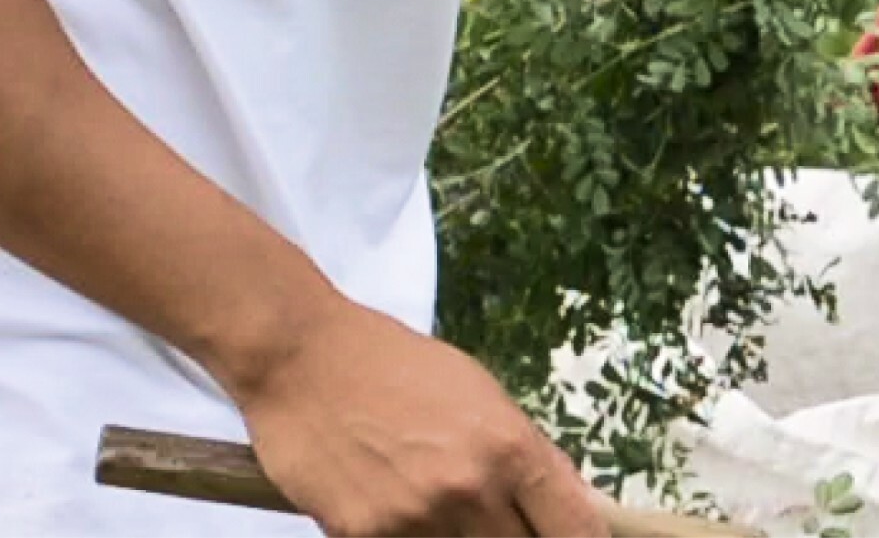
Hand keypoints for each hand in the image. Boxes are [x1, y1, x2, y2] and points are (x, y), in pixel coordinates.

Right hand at [229, 297, 604, 536]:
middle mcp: (470, 488)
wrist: (306, 359)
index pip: (572, 524)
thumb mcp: (481, 394)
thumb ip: (523, 453)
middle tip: (502, 521)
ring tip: (442, 509)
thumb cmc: (399, 366)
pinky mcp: (360, 536)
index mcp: (510, 447)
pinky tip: (398, 512)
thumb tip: (567, 502)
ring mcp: (414, 519)